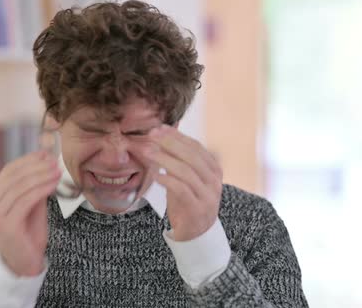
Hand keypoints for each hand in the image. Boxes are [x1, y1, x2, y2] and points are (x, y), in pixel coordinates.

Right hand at [0, 151, 60, 275]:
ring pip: (20, 187)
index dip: (27, 160)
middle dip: (36, 166)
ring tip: (57, 171)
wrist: (25, 265)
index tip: (45, 154)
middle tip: (54, 161)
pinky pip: (26, 200)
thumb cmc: (29, 236)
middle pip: (13, 176)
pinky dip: (41, 189)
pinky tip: (54, 185)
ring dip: (41, 176)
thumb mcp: (32, 206)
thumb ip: (34, 187)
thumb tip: (45, 162)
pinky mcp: (6, 225)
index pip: (8, 172)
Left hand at [145, 125, 222, 240]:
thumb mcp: (185, 178)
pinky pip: (181, 190)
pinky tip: (155, 175)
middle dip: (170, 143)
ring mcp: (207, 195)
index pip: (196, 146)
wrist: (197, 233)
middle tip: (152, 136)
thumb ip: (178, 160)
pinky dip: (167, 180)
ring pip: (186, 171)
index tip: (159, 128)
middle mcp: (214, 180)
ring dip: (165, 159)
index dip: (177, 136)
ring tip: (148, 153)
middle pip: (192, 156)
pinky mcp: (197, 209)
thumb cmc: (188, 200)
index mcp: (213, 169)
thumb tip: (159, 137)